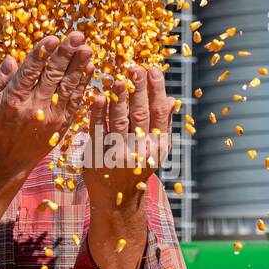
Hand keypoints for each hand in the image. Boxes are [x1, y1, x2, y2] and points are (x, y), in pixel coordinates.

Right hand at [0, 31, 94, 183]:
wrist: (7, 161)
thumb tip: (12, 59)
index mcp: (13, 100)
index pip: (30, 72)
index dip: (42, 54)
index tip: (53, 38)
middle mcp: (34, 107)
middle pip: (53, 76)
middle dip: (66, 54)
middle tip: (77, 35)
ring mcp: (51, 117)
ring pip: (68, 87)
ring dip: (79, 66)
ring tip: (87, 48)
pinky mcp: (63, 124)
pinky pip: (76, 101)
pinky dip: (83, 84)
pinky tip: (90, 69)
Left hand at [81, 64, 175, 207]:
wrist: (117, 201)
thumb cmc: (136, 170)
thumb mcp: (155, 150)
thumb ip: (162, 125)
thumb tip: (171, 99)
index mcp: (156, 146)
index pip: (158, 113)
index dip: (156, 90)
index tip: (153, 69)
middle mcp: (140, 151)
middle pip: (140, 114)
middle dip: (138, 89)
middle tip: (135, 67)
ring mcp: (118, 154)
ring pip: (119, 122)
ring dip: (118, 99)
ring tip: (118, 79)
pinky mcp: (97, 157)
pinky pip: (97, 131)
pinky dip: (97, 114)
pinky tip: (98, 97)